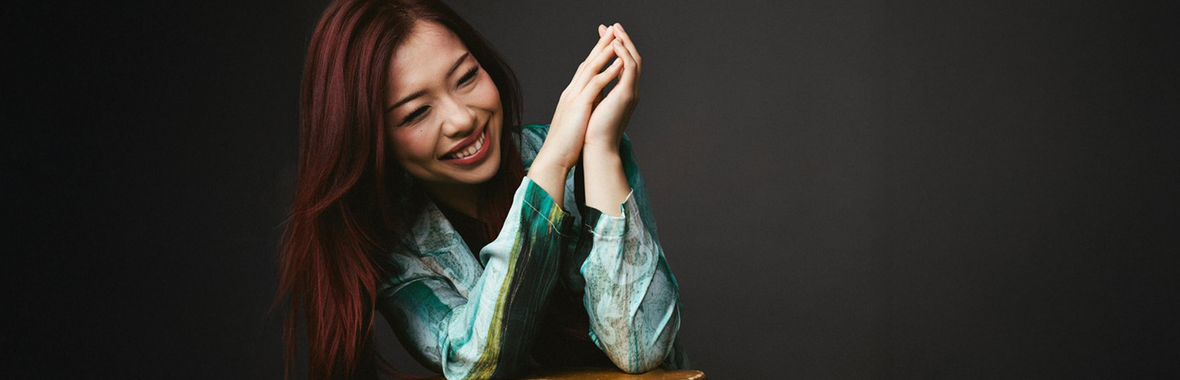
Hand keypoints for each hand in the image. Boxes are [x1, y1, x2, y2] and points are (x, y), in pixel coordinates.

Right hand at [535, 24, 624, 170]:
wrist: (554, 158)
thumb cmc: (565, 145)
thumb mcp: (575, 121)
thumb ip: (582, 109)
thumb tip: (591, 105)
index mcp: (571, 96)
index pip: (585, 70)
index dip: (596, 55)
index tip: (607, 44)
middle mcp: (571, 92)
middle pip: (587, 63)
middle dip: (600, 45)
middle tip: (612, 29)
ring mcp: (573, 97)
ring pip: (590, 69)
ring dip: (605, 52)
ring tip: (617, 38)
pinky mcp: (578, 106)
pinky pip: (595, 84)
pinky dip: (607, 72)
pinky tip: (618, 63)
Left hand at [584, 23, 640, 154]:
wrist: (596, 147)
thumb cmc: (592, 131)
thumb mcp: (596, 105)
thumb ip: (600, 92)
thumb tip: (593, 82)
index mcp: (623, 93)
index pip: (622, 64)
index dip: (614, 48)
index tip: (603, 34)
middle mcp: (631, 91)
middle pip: (631, 58)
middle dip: (621, 40)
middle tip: (611, 25)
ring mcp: (631, 92)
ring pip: (633, 60)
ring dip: (624, 42)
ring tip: (615, 29)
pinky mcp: (627, 94)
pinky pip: (629, 68)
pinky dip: (623, 54)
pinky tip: (614, 44)